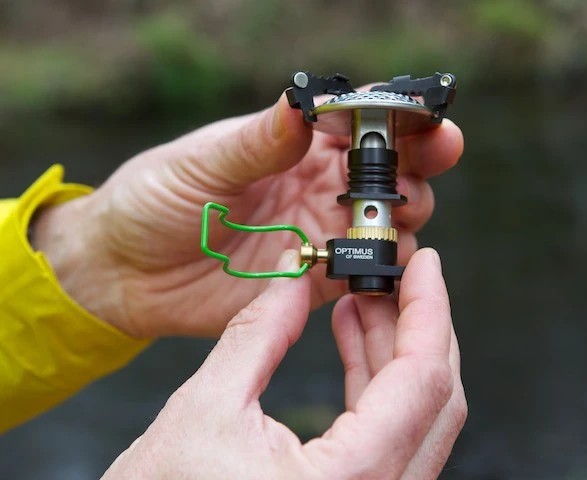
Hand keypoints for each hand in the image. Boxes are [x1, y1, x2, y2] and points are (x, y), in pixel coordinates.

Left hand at [34, 92, 462, 337]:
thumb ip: (258, 141)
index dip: (399, 118)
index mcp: (295, 145)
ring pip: (387, 223)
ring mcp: (318, 234)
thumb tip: (302, 105)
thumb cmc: (155, 200)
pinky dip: (381, 267)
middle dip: (417, 167)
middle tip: (421, 169)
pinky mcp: (313, 282)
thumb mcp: (201, 162)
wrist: (125, 270)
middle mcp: (316, 187)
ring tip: (397, 216)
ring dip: (404, 218)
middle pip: (390, 173)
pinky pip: (362, 274)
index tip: (428, 120)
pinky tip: (381, 261)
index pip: (360, 123)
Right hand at [102, 248, 466, 479]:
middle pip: (434, 399)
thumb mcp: (206, 408)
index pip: (422, 378)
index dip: (428, 310)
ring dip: (393, 353)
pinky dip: (376, 388)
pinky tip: (354, 346)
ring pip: (416, 418)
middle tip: (394, 276)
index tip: (425, 266)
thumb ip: (259, 333)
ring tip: (362, 302)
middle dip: (416, 326)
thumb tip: (290, 278)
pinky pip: (390, 439)